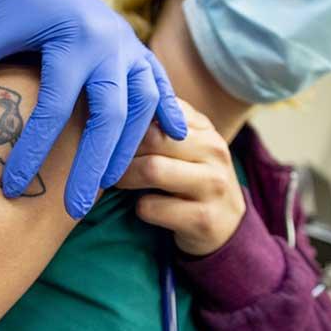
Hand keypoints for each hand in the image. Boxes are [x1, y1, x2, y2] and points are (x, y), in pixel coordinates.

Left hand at [0, 0, 186, 218]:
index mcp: (71, 38)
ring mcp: (127, 44)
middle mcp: (108, 43)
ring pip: (141, 104)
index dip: (33, 150)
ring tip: (112, 185)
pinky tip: (174, 136)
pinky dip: (168, 109)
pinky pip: (159, 83)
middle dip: (93, 165)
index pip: (55, 107)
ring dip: (129, 146)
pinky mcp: (134, 47)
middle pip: (109, 114)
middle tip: (75, 208)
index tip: (13, 186)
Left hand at [117, 101, 245, 255]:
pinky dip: (139, 208)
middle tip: (103, 161)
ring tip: (117, 182)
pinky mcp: (204, 219)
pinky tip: (144, 208)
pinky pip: (152, 207)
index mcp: (203, 127)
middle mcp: (213, 150)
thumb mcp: (184, 146)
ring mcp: (212, 184)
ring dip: (124, 178)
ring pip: (152, 169)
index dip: (125, 119)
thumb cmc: (191, 177)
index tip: (105, 131)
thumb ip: (157, 124)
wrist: (228, 225)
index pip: (157, 107)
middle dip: (119, 150)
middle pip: (151, 137)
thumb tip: (108, 104)